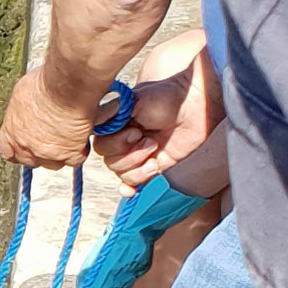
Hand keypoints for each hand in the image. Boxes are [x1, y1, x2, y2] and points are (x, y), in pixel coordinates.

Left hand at [0, 67, 108, 169]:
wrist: (66, 88)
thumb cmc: (45, 85)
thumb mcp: (21, 94)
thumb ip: (20, 110)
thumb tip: (25, 109)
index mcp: (10, 133)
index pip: (7, 151)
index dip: (18, 149)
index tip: (25, 144)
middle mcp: (26, 147)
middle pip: (30, 159)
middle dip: (39, 151)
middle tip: (50, 137)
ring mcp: (47, 154)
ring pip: (52, 163)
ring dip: (59, 153)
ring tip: (67, 135)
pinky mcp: (69, 155)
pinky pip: (75, 159)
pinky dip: (79, 149)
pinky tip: (81, 136)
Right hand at [99, 43, 213, 182]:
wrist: (194, 104)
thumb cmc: (166, 96)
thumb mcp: (134, 101)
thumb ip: (111, 113)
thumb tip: (93, 123)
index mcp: (115, 125)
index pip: (100, 144)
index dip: (114, 144)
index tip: (133, 133)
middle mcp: (123, 140)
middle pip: (109, 161)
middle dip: (129, 154)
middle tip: (148, 139)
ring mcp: (137, 154)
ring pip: (121, 172)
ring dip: (137, 165)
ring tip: (155, 148)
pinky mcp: (152, 165)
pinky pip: (133, 183)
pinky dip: (131, 186)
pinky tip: (133, 190)